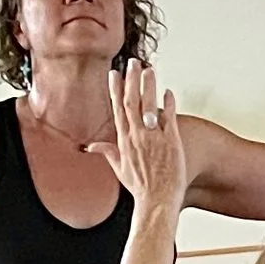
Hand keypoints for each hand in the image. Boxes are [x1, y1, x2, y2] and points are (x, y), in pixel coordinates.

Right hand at [85, 60, 183, 214]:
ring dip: (148, 86)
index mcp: (124, 141)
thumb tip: (92, 147)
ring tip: (149, 69)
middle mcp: (137, 136)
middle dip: (131, 80)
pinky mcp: (171, 142)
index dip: (115, 89)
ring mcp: (154, 138)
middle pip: (131, 102)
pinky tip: (169, 91)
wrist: (157, 200)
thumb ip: (108, 153)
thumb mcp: (119, 169)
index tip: (114, 74)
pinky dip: (169, 104)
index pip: (117, 109)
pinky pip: (170, 119)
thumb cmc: (140, 187)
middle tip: (132, 62)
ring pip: (149, 106)